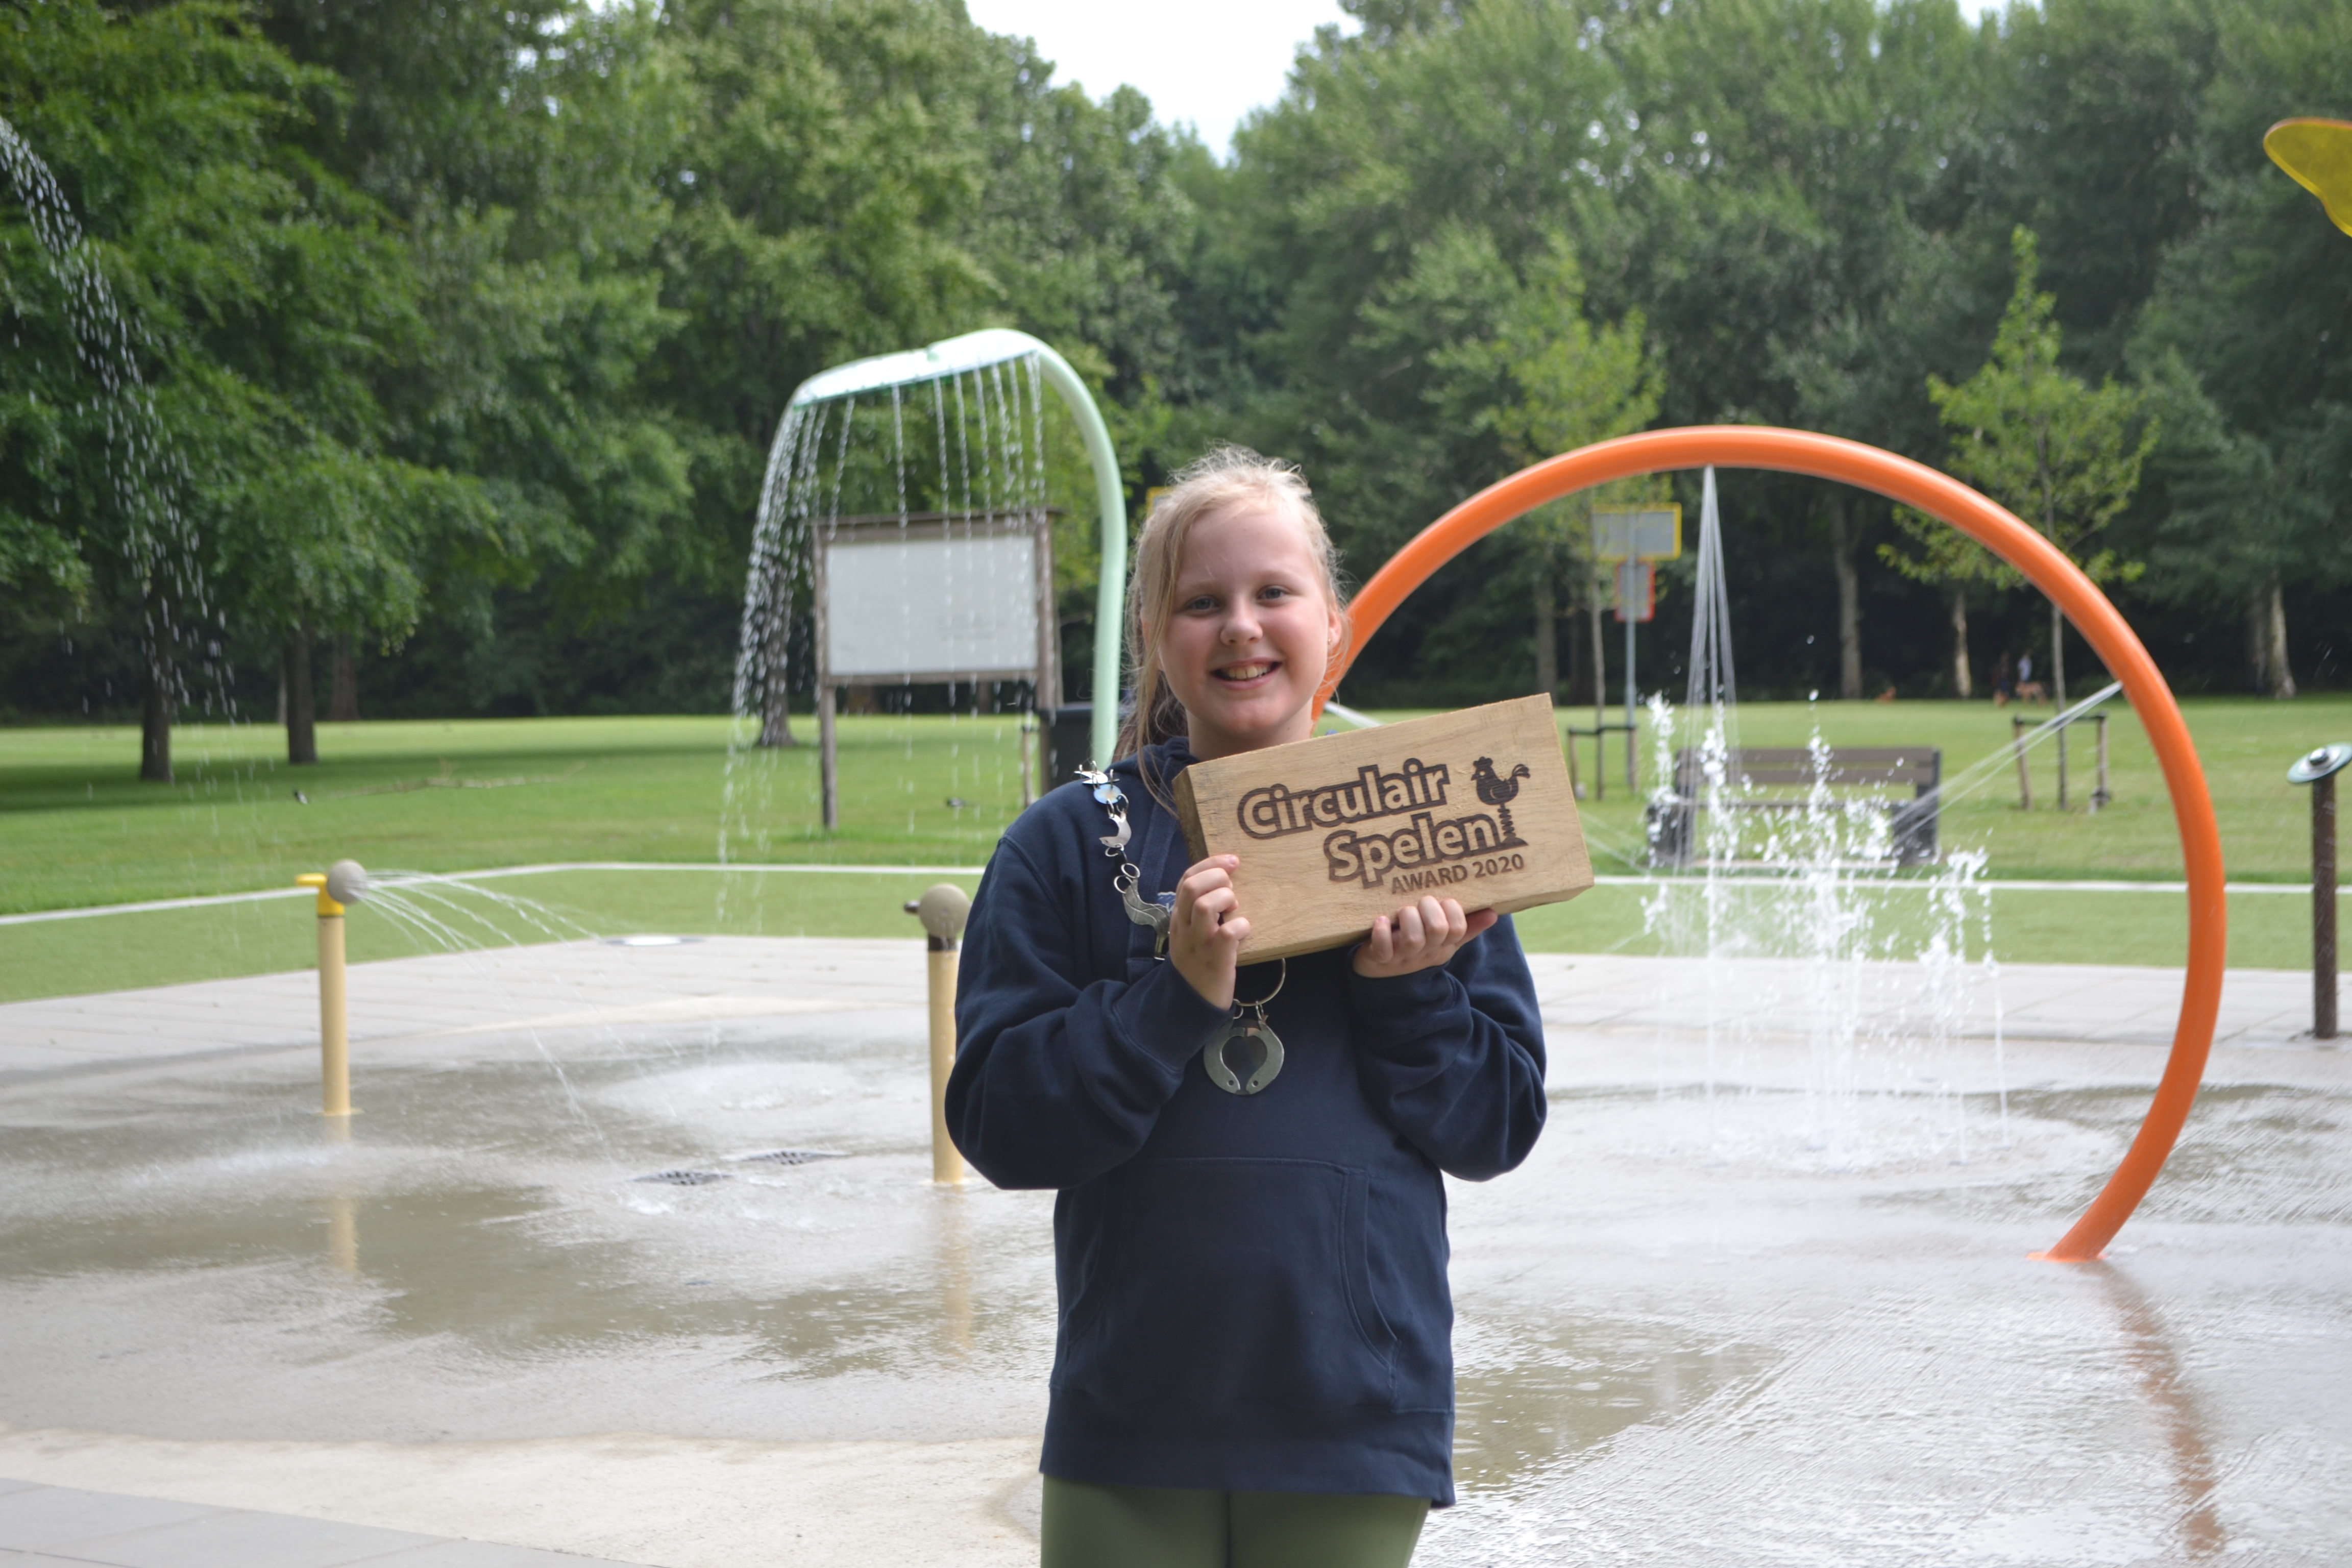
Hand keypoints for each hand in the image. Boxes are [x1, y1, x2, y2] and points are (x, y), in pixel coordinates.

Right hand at [1170, 854, 1247, 1010]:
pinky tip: (1244, 930)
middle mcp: (1185, 928)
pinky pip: (1228, 933)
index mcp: (1179, 917)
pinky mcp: (1216, 960)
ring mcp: (1199, 943)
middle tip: (1231, 889)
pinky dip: (1241, 926)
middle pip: (1193, 887)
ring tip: (1234, 909)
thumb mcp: (1190, 932)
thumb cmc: (1199, 961)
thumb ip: (1198, 909)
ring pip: (1205, 906)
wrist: (1192, 1001)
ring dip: (1226, 900)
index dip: (1210, 863)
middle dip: (1217, 878)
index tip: (1232, 861)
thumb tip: (1223, 881)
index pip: (1187, 879)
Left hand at [1351, 894, 1496, 979]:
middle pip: (1438, 930)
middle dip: (1430, 910)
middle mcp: (1425, 951)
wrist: (1383, 974)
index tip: (1444, 901)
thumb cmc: (1416, 948)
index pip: (1458, 928)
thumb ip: (1467, 927)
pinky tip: (1381, 920)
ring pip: (1413, 939)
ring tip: (1402, 911)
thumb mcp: (1444, 940)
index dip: (1453, 911)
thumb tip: (1493, 913)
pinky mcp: (1379, 958)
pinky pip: (1383, 948)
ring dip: (1409, 918)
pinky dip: (1382, 933)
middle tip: (1421, 903)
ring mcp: (1403, 956)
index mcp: (1443, 944)